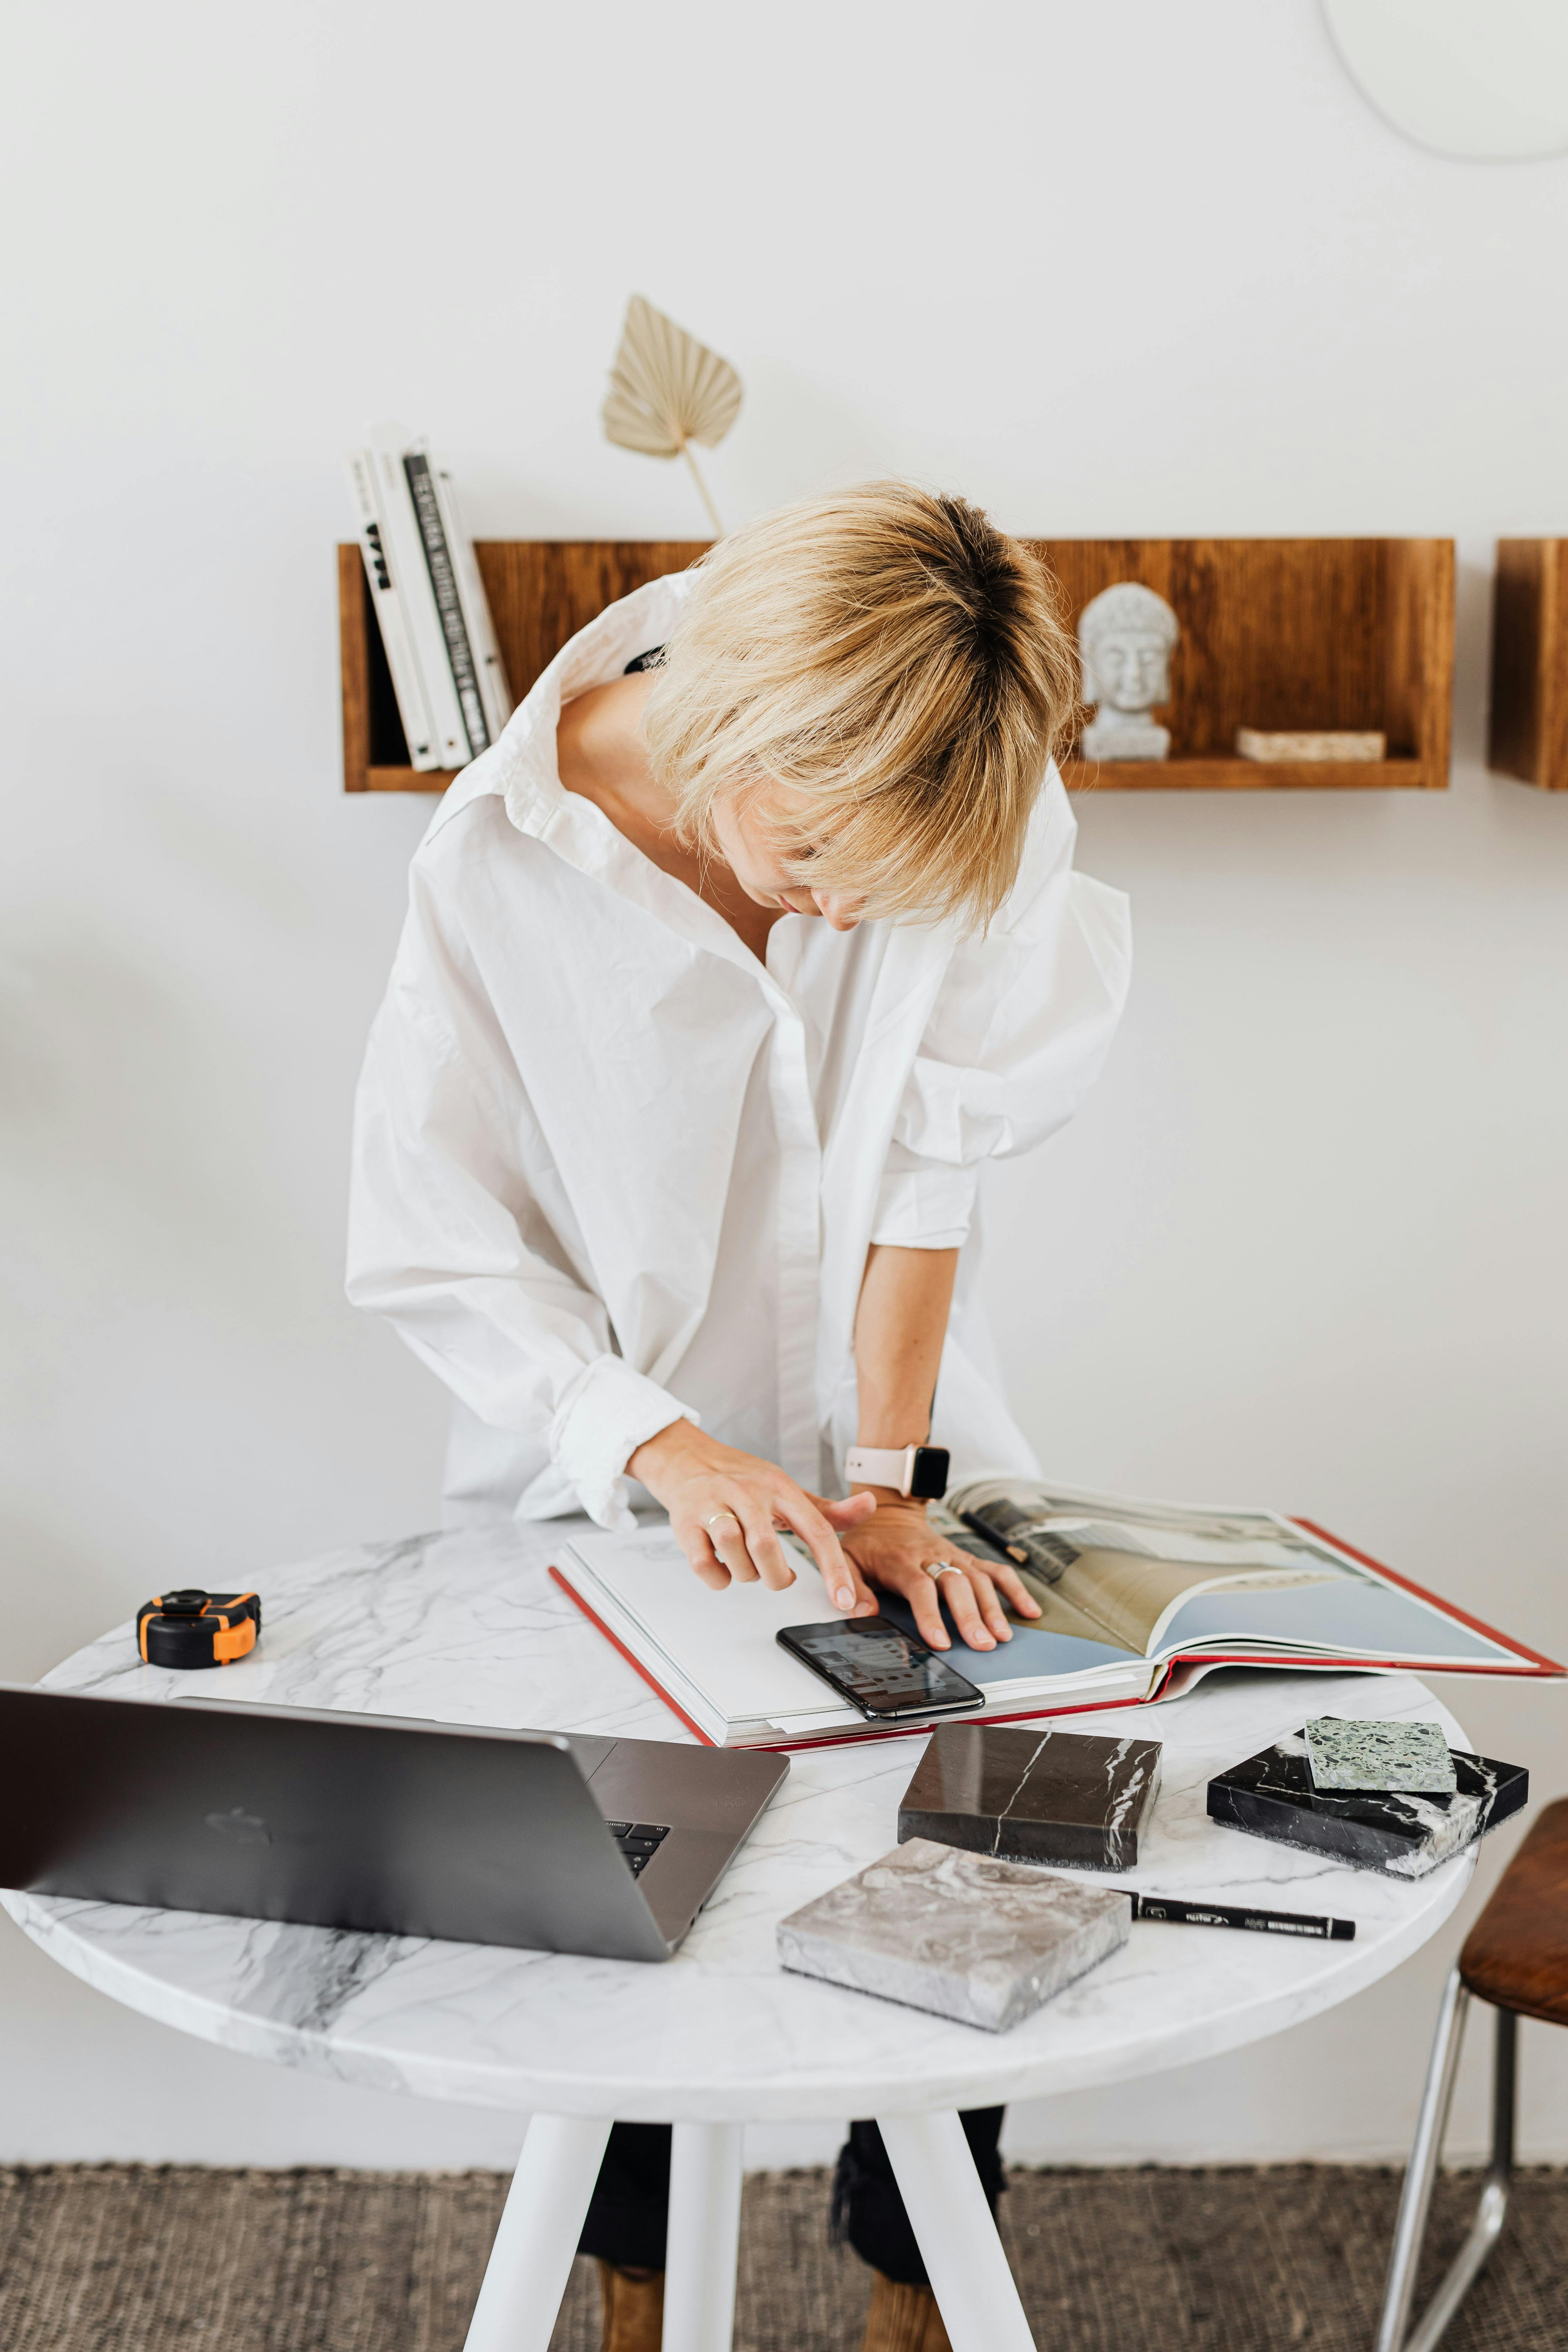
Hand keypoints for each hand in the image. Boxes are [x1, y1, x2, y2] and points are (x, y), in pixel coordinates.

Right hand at [628, 1420, 876, 1610]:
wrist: (687, 1459)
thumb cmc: (743, 1480)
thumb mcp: (789, 1491)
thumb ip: (829, 1510)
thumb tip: (870, 1505)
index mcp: (780, 1488)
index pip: (817, 1530)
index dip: (834, 1569)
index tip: (844, 1601)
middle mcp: (748, 1494)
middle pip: (767, 1548)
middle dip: (776, 1577)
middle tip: (777, 1576)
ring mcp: (714, 1506)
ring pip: (735, 1555)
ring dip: (746, 1574)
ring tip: (747, 1565)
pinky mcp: (686, 1523)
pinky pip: (704, 1565)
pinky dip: (718, 1579)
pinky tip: (723, 1568)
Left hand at [840, 1492, 1042, 1652]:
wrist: (887, 1516)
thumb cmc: (868, 1545)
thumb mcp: (848, 1561)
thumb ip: (853, 1587)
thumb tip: (862, 1613)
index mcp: (901, 1560)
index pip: (920, 1587)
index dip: (931, 1615)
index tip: (940, 1641)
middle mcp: (932, 1555)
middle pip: (956, 1583)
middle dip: (971, 1615)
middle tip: (983, 1644)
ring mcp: (954, 1555)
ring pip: (979, 1578)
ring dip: (994, 1608)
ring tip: (1003, 1637)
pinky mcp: (967, 1557)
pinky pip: (996, 1570)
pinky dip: (1015, 1590)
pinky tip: (1029, 1611)